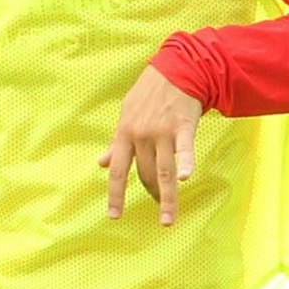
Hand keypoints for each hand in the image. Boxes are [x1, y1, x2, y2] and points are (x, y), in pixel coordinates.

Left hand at [101, 66, 203, 226]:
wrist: (176, 70)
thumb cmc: (150, 94)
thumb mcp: (126, 115)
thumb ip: (117, 142)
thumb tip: (101, 163)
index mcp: (125, 134)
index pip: (117, 171)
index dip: (115, 195)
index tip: (114, 215)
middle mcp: (141, 135)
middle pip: (145, 174)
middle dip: (151, 195)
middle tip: (159, 212)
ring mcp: (162, 132)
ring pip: (163, 170)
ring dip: (166, 197)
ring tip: (167, 218)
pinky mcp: (183, 127)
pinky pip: (185, 149)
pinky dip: (186, 163)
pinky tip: (186, 178)